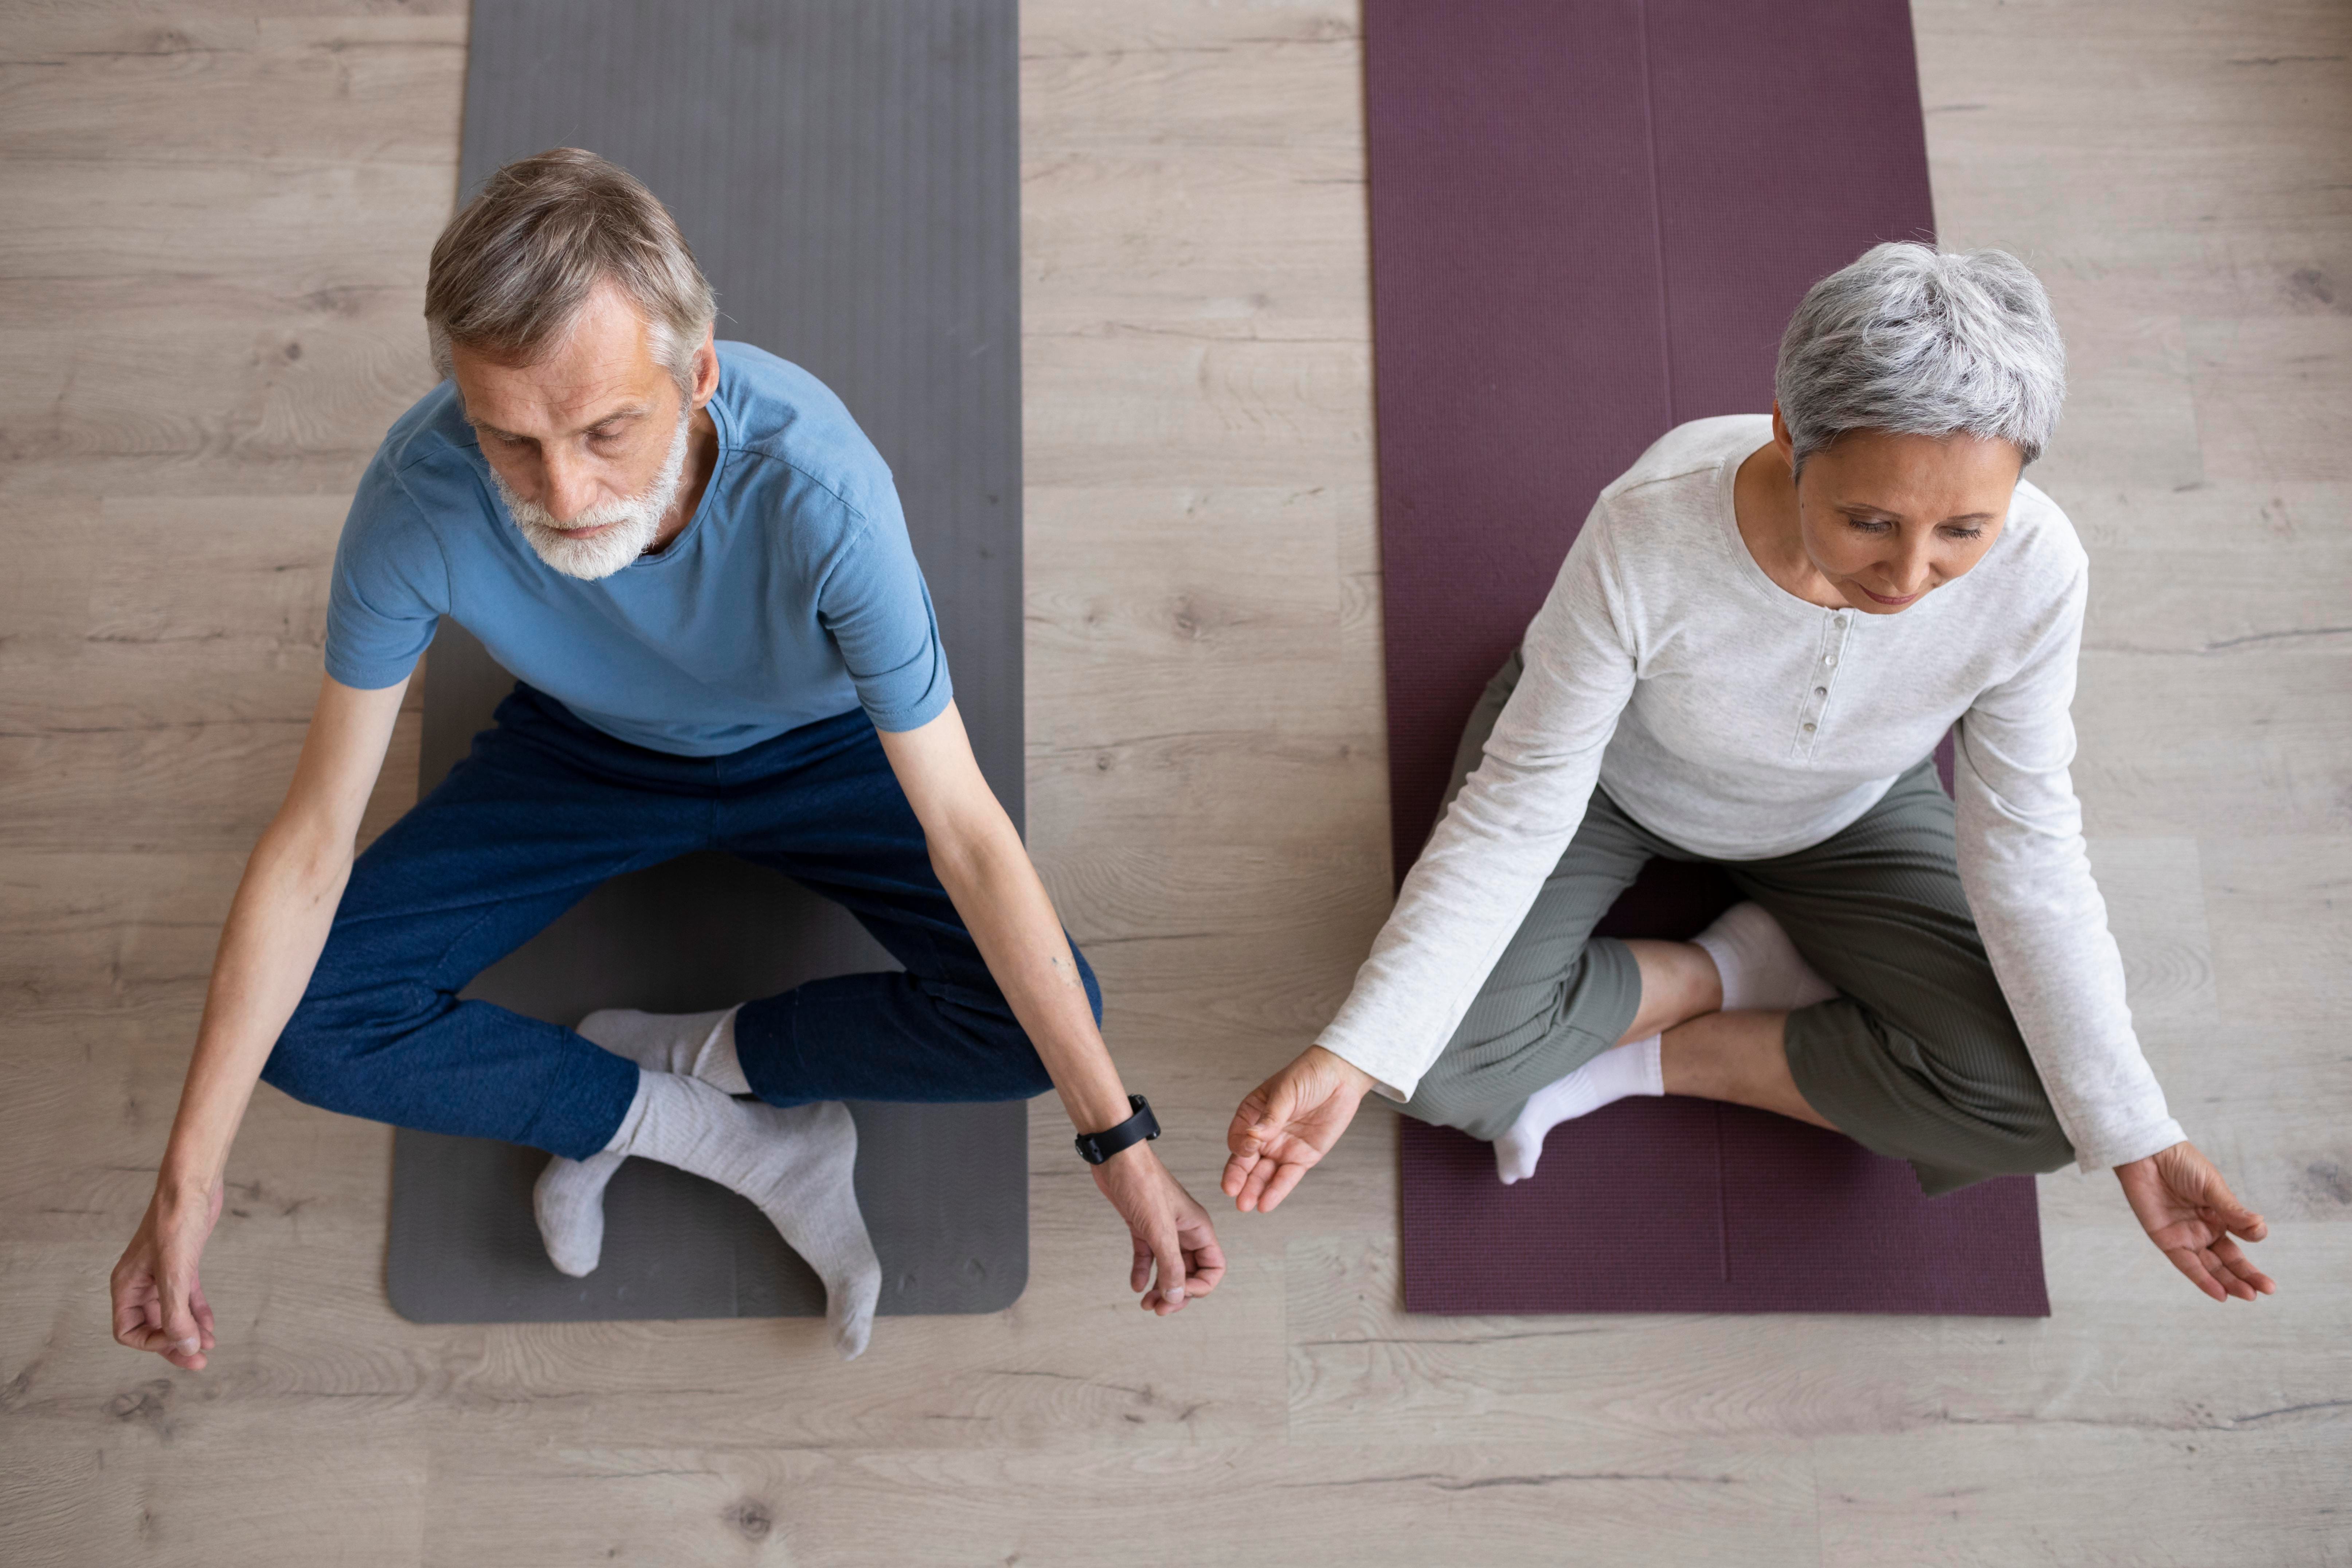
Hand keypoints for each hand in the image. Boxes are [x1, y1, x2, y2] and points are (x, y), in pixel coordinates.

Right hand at [111, 1177, 224, 1369]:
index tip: (181, 1340)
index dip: (153, 1342)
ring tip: (210, 1348)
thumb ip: (177, 1313)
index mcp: (126, 1286)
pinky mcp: (182, 1265)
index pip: (128, 1331)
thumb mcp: (175, 1272)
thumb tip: (186, 1347)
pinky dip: (198, 1313)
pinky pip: (186, 1299)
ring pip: (172, 1314)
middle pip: (153, 1326)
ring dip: (190, 1331)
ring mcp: (161, 1274)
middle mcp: (140, 1283)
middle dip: (175, 1345)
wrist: (193, 1185)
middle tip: (200, 1363)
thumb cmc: (176, 1221)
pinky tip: (211, 1327)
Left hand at [1090, 1141, 1226, 1314]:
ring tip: (1146, 1304)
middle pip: (1191, 1272)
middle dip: (1177, 1294)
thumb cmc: (1142, 1182)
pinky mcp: (1144, 1226)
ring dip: (1161, 1288)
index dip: (1198, 1287)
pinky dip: (1144, 1272)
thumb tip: (1177, 1297)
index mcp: (1198, 1228)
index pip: (1213, 1267)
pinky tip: (1135, 1285)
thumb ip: (1170, 1264)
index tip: (1176, 1293)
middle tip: (1157, 1309)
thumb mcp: (1159, 1228)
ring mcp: (1164, 1229)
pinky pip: (1149, 1256)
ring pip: (1169, 1267)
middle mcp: (1185, 1230)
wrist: (1115, 1157)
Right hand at [1222, 1046, 1376, 1212]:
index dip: (1240, 1146)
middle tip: (1232, 1191)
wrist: (1341, 1077)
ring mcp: (1282, 1148)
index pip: (1238, 1136)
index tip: (1246, 1149)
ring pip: (1263, 1174)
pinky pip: (1287, 1177)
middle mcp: (1265, 1135)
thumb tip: (1252, 1136)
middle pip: (1246, 1160)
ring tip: (1245, 1204)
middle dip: (1238, 1177)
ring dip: (1254, 1189)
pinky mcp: (1302, 1158)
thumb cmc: (1308, 1075)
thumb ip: (1271, 1116)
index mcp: (1253, 1114)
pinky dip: (1276, 1191)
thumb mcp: (1286, 1091)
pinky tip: (1265, 1204)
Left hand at [2115, 1141, 2275, 1302]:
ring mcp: (2187, 1236)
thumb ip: (2233, 1210)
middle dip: (2247, 1276)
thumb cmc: (2181, 1163)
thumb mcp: (2212, 1186)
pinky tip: (2221, 1293)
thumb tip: (2261, 1228)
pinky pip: (2187, 1265)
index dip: (2253, 1239)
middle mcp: (2204, 1229)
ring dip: (2229, 1282)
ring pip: (2211, 1266)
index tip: (2257, 1233)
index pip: (2242, 1237)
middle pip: (2229, 1259)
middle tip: (2267, 1290)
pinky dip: (2203, 1280)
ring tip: (2249, 1295)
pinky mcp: (2167, 1240)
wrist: (2147, 1154)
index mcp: (2220, 1215)